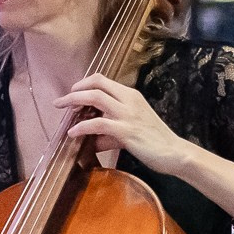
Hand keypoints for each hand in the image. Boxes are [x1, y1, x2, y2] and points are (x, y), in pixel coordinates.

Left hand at [57, 72, 191, 173]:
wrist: (174, 152)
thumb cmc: (153, 141)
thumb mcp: (130, 129)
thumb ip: (110, 131)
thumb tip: (91, 140)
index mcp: (131, 95)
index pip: (103, 80)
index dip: (84, 84)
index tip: (72, 93)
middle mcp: (129, 100)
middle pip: (96, 84)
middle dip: (74, 91)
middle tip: (59, 102)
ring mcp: (128, 114)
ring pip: (95, 97)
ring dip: (74, 101)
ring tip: (60, 109)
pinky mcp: (126, 130)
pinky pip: (98, 123)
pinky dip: (82, 126)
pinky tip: (72, 132)